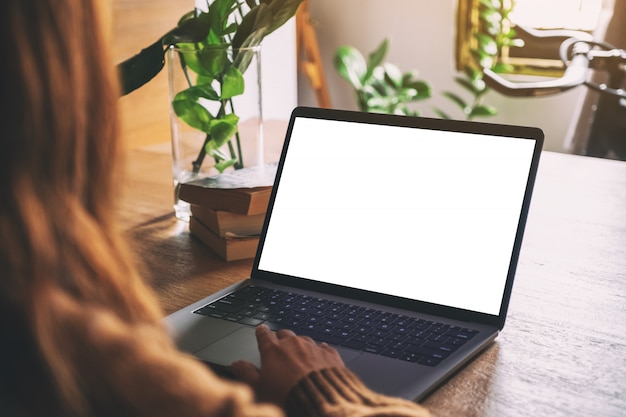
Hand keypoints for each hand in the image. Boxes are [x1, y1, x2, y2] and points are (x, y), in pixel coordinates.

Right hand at [230, 324, 344, 405]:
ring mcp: (314, 348)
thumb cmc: (287, 397)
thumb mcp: (258, 389)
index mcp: (273, 350)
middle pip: (285, 334)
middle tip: (278, 345)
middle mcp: (294, 344)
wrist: (321, 402)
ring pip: (304, 340)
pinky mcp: (330, 356)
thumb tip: (236, 365)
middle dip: (281, 338)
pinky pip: (324, 348)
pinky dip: (320, 352)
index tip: (261, 331)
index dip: (261, 332)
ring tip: (298, 355)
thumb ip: (246, 374)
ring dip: (300, 345)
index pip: (264, 334)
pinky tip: (319, 357)